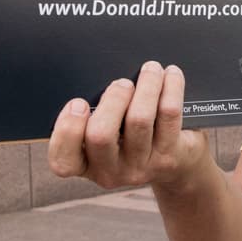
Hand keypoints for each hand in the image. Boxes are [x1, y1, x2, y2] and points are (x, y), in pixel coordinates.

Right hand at [47, 61, 208, 189]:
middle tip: (123, 83)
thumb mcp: (108, 133)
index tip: (78, 102)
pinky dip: (170, 87)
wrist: (178, 163)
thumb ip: (95, 113)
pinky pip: (168, 115)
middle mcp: (111, 171)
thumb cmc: (133, 137)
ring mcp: (141, 167)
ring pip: (139, 120)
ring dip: (145, 85)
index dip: (67, 130)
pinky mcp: (170, 156)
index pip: (63, 161)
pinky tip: (171, 75)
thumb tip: (97, 75)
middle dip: (112, 98)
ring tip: (150, 70)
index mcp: (86, 164)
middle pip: (100, 135)